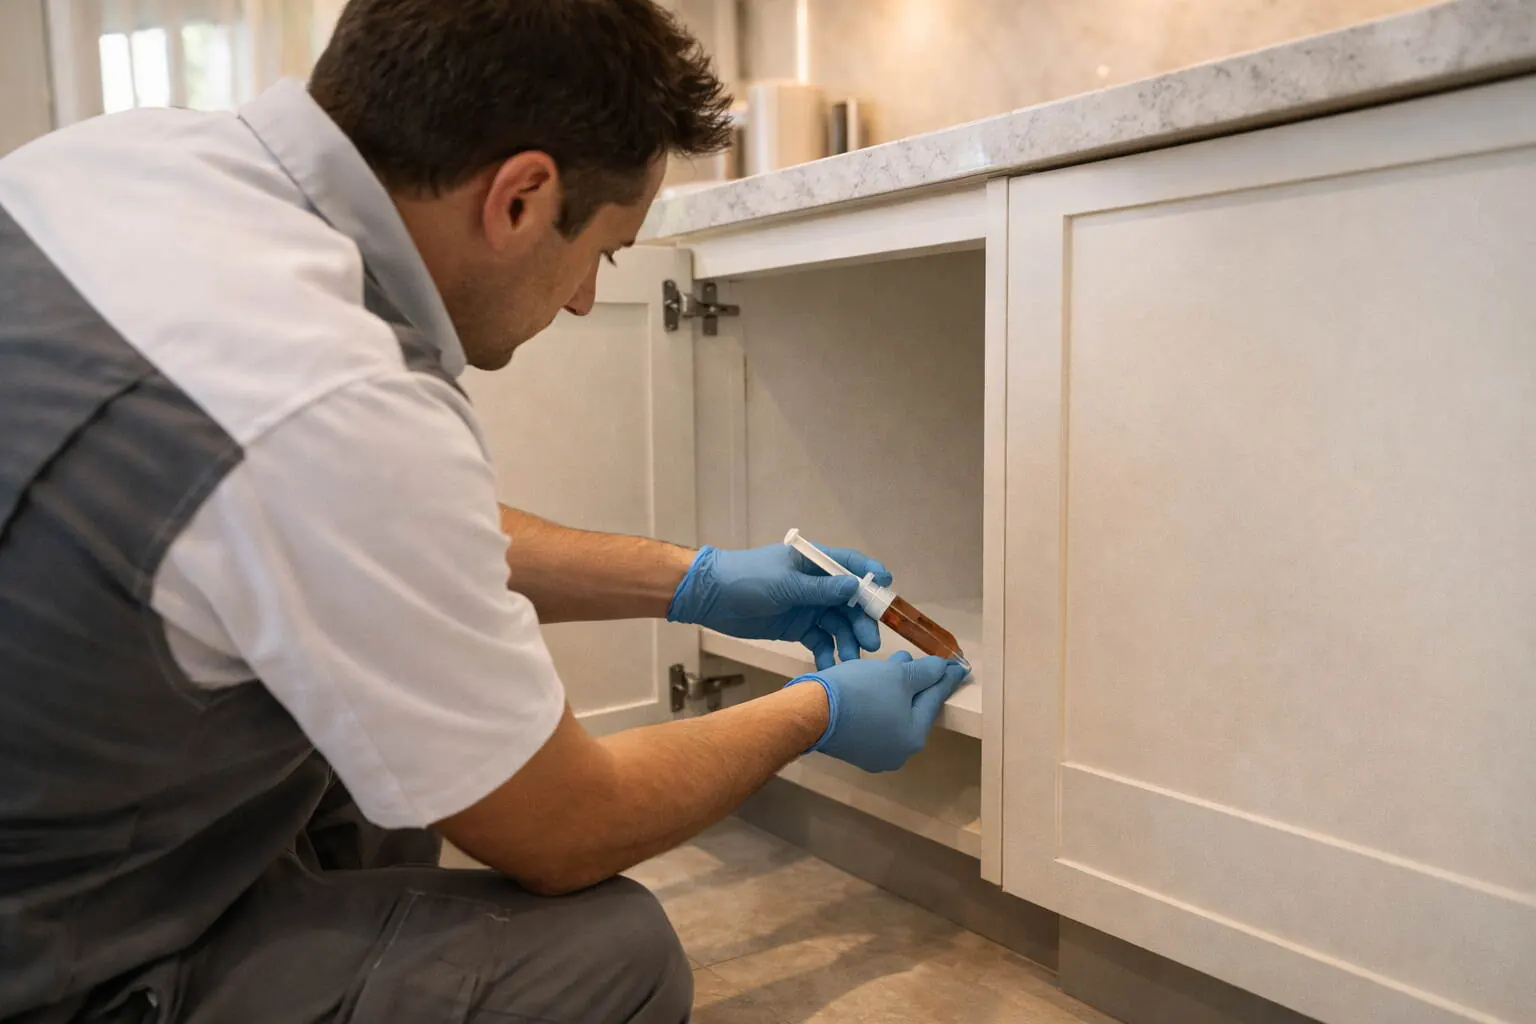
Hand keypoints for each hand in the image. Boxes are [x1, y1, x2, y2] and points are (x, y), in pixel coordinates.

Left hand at [667, 542, 892, 669]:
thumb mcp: (785, 584)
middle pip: (849, 602)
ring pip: (837, 624)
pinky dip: (827, 653)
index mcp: (814, 563)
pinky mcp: (797, 627)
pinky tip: (832, 668)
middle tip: (870, 644)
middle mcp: (816, 584)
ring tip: (853, 661)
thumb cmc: (748, 579)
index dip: (871, 574)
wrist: (711, 597)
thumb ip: (821, 589)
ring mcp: (807, 606)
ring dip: (847, 641)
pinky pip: (820, 640)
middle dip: (862, 622)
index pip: (850, 564)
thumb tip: (856, 586)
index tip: (888, 589)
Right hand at [787, 651, 967, 772]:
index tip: (956, 666)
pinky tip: (872, 683)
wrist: (811, 712)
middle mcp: (897, 752)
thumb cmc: (862, 692)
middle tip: (915, 660)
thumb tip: (942, 669)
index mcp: (913, 737)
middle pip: (912, 709)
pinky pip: (873, 721)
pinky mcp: (851, 748)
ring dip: (894, 689)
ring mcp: (872, 753)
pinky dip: (877, 701)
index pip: (934, 700)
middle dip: (915, 682)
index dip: (944, 678)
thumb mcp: (897, 675)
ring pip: (891, 714)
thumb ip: (925, 673)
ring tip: (891, 665)